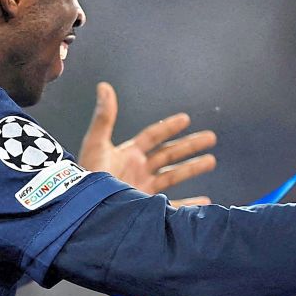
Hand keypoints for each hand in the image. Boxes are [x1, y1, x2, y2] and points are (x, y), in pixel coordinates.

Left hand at [79, 82, 217, 205]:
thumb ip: (104, 117)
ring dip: (192, 168)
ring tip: (211, 161)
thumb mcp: (96, 144)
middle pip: (169, 154)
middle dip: (190, 146)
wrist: (84, 208)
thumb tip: (103, 86)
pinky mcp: (144, 207)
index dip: (169, 127)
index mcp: (128, 154)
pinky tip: (203, 201)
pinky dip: (187, 205)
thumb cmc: (88, 176)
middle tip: (211, 137)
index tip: (186, 118)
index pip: (153, 136)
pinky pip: (171, 206)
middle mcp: (137, 170)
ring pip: (173, 176)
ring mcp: (142, 188)